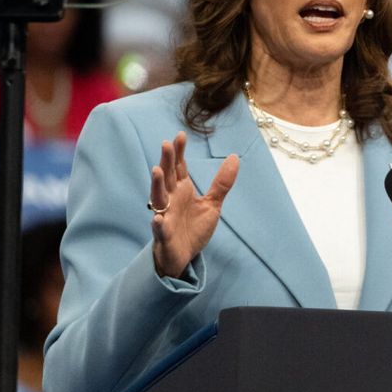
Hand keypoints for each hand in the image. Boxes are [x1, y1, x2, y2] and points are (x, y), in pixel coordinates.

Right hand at [148, 132, 239, 278]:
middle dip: (166, 161)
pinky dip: (158, 223)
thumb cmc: (194, 228)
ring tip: (157, 170)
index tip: (180, 135)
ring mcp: (166, 216)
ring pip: (158, 198)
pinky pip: (159, 229)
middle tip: (166, 144)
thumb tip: (234, 157)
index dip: (178, 153)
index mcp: (182, 191)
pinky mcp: (164, 235)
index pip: (179, 168)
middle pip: (167, 177)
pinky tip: (158, 218)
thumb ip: (222, 182)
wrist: (185, 256)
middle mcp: (171, 200)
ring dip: (157, 185)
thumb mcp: (213, 204)